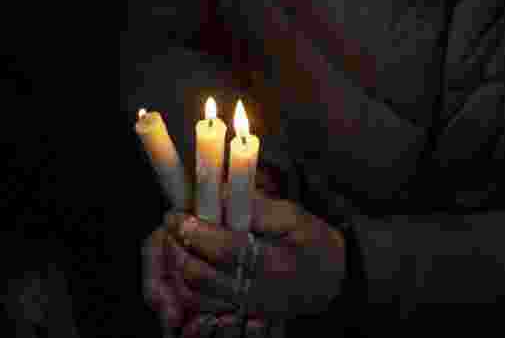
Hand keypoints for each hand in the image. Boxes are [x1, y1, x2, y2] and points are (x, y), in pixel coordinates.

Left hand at [166, 189, 346, 321]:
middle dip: (178, 248)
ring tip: (175, 241)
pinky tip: (188, 262)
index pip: (225, 248)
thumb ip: (258, 206)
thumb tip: (221, 191)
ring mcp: (247, 307)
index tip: (177, 213)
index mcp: (273, 263)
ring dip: (179, 266)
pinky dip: (188, 285)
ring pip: (197, 294)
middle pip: (202, 276)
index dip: (195, 230)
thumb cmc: (315, 243)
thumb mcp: (294, 216)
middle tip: (171, 225)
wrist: (333, 282)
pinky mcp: (241, 313)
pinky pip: (204, 304)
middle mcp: (257, 291)